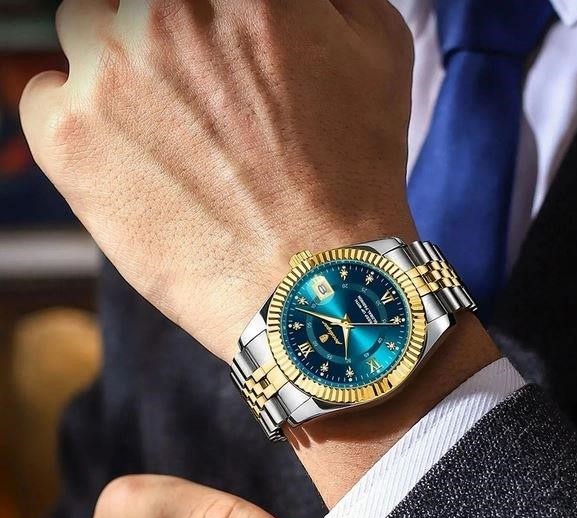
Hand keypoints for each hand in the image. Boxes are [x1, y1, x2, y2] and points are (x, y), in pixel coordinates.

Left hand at [20, 0, 414, 362]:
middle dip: (163, 29)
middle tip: (195, 89)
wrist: (313, 280)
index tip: (213, 47)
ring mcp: (110, 71)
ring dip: (117, 66)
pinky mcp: (70, 138)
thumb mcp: (378, 52)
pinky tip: (129, 162)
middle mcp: (166, 7)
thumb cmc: (352, 178)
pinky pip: (46, 99)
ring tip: (163, 129)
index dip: (209, 17)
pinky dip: (77, 123)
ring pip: (84, 29)